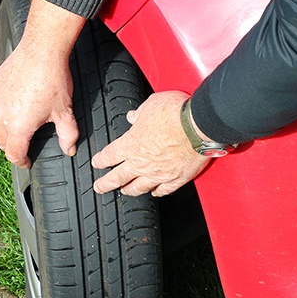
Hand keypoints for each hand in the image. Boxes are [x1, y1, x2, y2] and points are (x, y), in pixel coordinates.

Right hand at [0, 43, 78, 167]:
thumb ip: (68, 135)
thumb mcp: (64, 112)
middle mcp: (1, 116)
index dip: (21, 162)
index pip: (13, 154)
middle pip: (2, 142)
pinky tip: (17, 104)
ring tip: (22, 124)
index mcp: (18, 127)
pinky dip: (3, 110)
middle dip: (13, 147)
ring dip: (7, 129)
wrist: (41, 50)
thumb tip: (69, 149)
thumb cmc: (52, 78)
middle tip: (25, 146)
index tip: (27, 161)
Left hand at [91, 91, 209, 196]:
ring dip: (129, 190)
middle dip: (105, 184)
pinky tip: (154, 192)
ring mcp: (159, 174)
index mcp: (131, 144)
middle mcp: (142, 163)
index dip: (100, 161)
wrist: (200, 126)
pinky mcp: (177, 179)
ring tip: (124, 191)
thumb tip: (133, 116)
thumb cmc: (175, 113)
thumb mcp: (151, 105)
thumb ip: (139, 113)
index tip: (97, 164)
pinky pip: (164, 190)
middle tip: (99, 188)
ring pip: (138, 188)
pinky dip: (157, 192)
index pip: (108, 156)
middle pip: (117, 178)